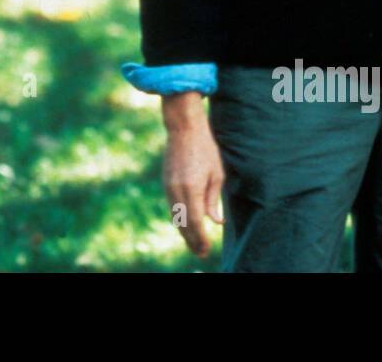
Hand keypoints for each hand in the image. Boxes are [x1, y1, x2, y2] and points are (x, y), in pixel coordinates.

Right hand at [161, 96, 224, 257]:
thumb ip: (213, 200)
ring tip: (194, 243)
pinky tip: (186, 224)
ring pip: (175, 217)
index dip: (201, 239)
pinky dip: (179, 219)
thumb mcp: (216, 174)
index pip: (196, 222)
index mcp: (192, 188)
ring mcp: (169, 187)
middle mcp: (177, 190)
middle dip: (192, 240)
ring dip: (184, 232)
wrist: (183, 129)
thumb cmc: (205, 149)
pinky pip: (172, 207)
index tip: (206, 250)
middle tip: (201, 253)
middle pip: (184, 223)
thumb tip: (216, 222)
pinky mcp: (165, 183)